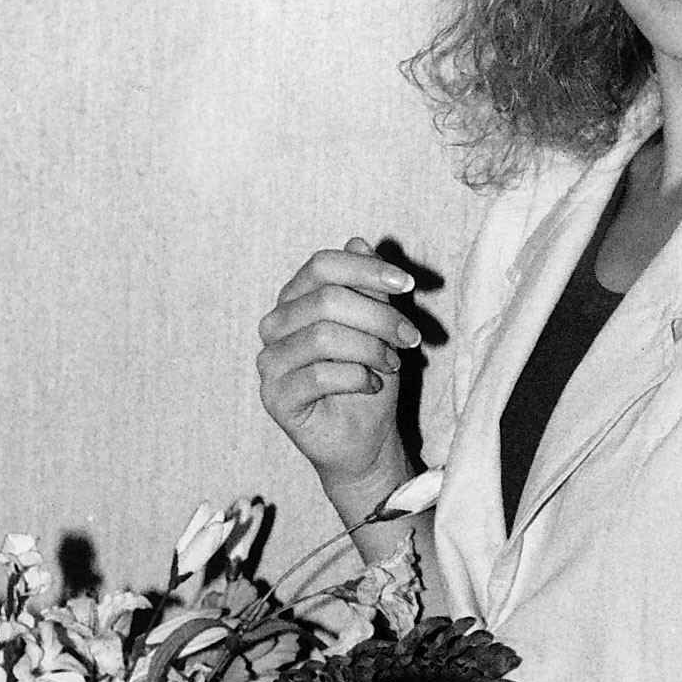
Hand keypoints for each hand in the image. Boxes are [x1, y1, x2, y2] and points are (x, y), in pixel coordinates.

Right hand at [257, 240, 421, 493]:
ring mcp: (269, 361)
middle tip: (412, 338)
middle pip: (327, 299)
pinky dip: (357, 378)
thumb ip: (369, 288)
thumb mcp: (379, 328)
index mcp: (296, 299)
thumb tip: (360, 241)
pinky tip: (372, 386)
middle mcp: (275, 325)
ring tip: (392, 365)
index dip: (366, 268)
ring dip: (371, 349)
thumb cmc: (370, 378)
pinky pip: (319, 375)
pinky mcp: (274, 397)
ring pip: (324, 336)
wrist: (365, 440)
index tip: (407, 282)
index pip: (322, 265)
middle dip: (380, 317)